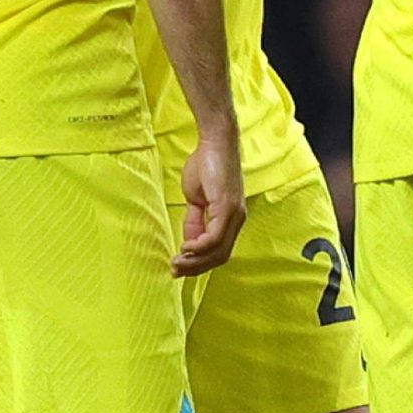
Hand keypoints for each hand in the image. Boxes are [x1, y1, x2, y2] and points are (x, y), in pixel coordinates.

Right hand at [174, 134, 245, 276]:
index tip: (180, 267)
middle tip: (175, 271)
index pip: (219, 251)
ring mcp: (234, 214)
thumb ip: (196, 220)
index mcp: (231, 218)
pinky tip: (185, 247)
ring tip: (177, 263)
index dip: (200, 263)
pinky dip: (199, 247)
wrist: (215, 141)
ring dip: (195, 261)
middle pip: (220, 256)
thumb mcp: (197, 198)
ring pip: (218, 250)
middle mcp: (237, 219)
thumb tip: (189, 242)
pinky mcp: (227, 206)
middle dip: (196, 268)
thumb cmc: (206, 164)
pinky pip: (214, 237)